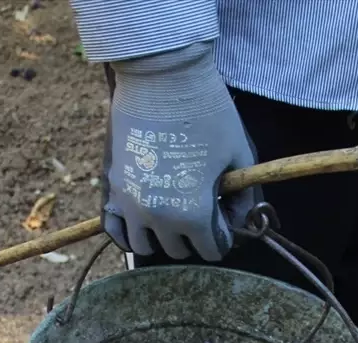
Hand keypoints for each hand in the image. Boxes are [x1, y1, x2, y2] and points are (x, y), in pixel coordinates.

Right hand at [102, 41, 256, 261]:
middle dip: (195, 237)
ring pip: (145, 246)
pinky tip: (146, 220)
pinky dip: (130, 233)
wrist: (162, 78)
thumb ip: (242, 199)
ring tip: (175, 213)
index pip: (212, 249)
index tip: (225, 217)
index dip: (223, 236)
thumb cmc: (208, 114)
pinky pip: (115, 230)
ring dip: (163, 237)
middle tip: (203, 210)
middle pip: (179, 250)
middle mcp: (159, 218)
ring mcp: (131, 204)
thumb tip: (238, 224)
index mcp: (193, 214)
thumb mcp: (239, 157)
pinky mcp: (114, 187)